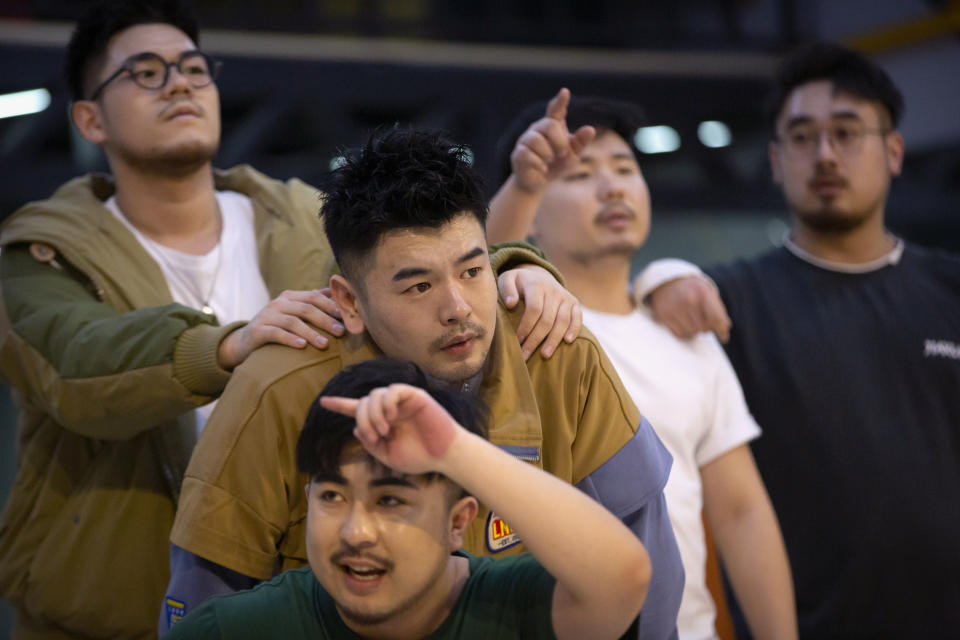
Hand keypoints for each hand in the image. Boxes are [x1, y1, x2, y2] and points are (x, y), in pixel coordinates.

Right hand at [218, 288, 344, 369]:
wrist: (246, 340)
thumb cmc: (278, 326)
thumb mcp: (295, 312)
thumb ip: (314, 303)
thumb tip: (339, 293)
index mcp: (290, 297)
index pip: (314, 297)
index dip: (332, 305)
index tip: (347, 316)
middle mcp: (278, 303)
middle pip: (306, 308)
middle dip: (325, 319)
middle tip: (341, 332)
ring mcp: (267, 316)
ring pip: (292, 321)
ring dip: (311, 333)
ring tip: (325, 344)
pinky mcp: (258, 330)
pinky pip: (276, 333)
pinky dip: (290, 339)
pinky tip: (302, 346)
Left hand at [320, 384, 460, 474]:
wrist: (444, 455)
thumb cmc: (419, 457)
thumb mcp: (388, 455)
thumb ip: (370, 443)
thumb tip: (356, 429)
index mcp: (381, 422)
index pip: (356, 409)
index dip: (339, 405)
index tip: (323, 402)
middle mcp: (389, 409)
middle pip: (362, 402)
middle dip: (362, 419)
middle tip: (375, 436)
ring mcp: (401, 401)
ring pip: (374, 395)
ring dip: (373, 414)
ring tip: (384, 430)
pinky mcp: (414, 395)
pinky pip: (392, 390)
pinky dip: (387, 403)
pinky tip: (392, 417)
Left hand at [498, 264, 581, 359]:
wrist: (537, 275)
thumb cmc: (518, 283)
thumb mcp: (507, 279)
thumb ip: (506, 289)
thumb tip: (511, 303)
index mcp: (536, 285)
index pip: (534, 309)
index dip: (526, 327)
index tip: (517, 341)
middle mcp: (553, 290)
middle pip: (547, 319)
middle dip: (536, 339)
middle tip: (525, 355)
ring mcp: (565, 297)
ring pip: (562, 321)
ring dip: (554, 339)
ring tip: (544, 355)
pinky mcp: (574, 303)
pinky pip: (577, 317)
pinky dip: (574, 329)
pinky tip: (568, 341)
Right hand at [510, 88, 595, 193]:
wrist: (539, 183)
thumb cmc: (557, 165)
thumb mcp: (573, 155)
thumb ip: (581, 142)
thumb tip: (590, 129)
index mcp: (552, 125)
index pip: (556, 110)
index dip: (560, 101)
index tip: (565, 92)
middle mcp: (537, 128)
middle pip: (549, 125)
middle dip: (559, 142)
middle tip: (560, 154)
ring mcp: (525, 140)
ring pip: (537, 140)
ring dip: (548, 154)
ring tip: (549, 162)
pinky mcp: (518, 153)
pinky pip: (529, 155)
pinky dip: (539, 165)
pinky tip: (541, 169)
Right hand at [645, 276, 730, 341]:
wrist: (667, 282)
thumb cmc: (693, 290)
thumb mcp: (708, 293)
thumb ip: (718, 309)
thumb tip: (726, 326)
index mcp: (703, 292)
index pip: (717, 319)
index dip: (722, 330)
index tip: (724, 338)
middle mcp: (689, 300)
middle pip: (704, 328)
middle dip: (706, 327)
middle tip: (703, 321)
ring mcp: (675, 308)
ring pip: (692, 332)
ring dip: (694, 330)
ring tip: (692, 320)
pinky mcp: (665, 316)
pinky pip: (680, 334)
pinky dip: (683, 331)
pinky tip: (683, 322)